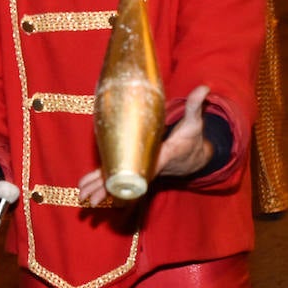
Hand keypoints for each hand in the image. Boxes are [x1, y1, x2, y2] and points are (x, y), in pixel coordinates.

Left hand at [76, 86, 213, 205]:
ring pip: (118, 183)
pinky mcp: (134, 170)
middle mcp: (148, 167)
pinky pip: (116, 179)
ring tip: (83, 199)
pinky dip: (101, 183)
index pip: (143, 167)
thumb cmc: (192, 138)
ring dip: (100, 190)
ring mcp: (140, 171)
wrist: (195, 157)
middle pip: (125, 182)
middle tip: (88, 199)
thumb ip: (195, 106)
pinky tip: (86, 188)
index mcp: (161, 156)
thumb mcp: (195, 122)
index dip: (127, 175)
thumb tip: (204, 88)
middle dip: (106, 189)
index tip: (113, 183)